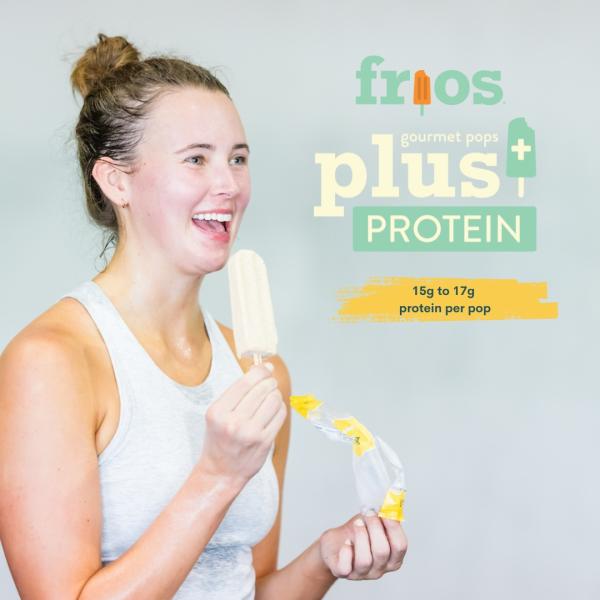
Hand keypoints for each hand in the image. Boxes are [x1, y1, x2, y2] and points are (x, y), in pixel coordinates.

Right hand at [197, 363, 286, 485]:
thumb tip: (265, 368)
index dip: (260, 371)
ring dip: (276, 394)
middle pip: (262, 390)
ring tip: (271, 397)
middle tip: (269, 383)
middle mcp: (233, 422)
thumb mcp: (218, 414)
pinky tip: (274, 410)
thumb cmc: (219, 439)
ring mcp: (250, 433)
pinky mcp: (264, 442)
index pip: (246, 383)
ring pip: (274, 400)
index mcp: (218, 412)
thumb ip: (238, 392)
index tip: (266, 368)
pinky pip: (280, 415)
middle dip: (269, 382)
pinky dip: (280, 408)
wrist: (220, 472)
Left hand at [319, 511, 406, 579]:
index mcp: (393, 558)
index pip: (400, 546)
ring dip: (361, 535)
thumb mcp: (375, 522)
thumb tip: (393, 497)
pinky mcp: (343, 572)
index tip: (385, 509)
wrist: (336, 543)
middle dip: (375, 527)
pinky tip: (346, 542)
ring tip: (357, 523)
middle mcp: (380, 569)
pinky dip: (346, 551)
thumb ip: (386, 513)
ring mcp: (362, 574)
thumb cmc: (358, 532)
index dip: (394, 526)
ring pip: (365, 559)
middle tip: (368, 512)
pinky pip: (345, 567)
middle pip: (382, 551)